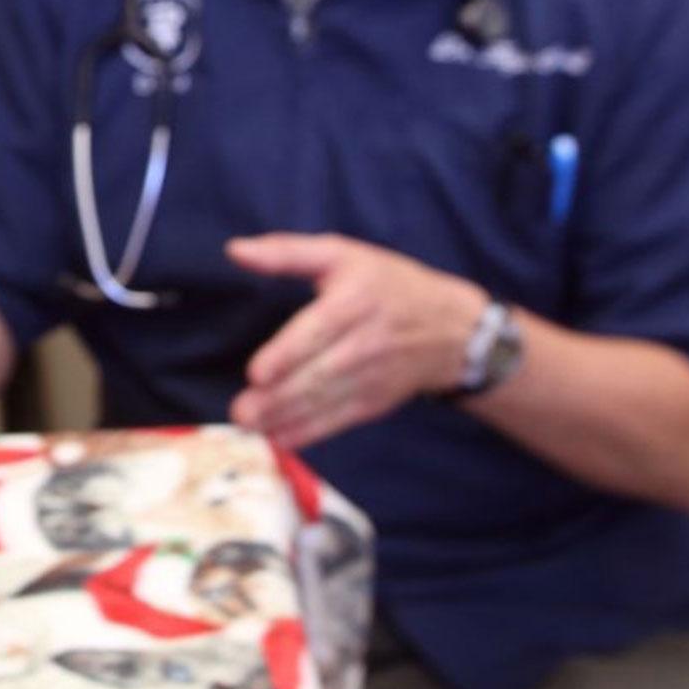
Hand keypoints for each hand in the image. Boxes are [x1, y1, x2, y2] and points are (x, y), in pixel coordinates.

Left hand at [226, 233, 486, 448]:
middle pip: (319, 373)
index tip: (257, 374)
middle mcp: (366, 342)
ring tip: (251, 428)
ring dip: (286, 418)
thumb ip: (286, 252)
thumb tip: (234, 250)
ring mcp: (374, 376)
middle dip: (279, 397)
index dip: (288, 354)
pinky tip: (280, 439)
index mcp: (355, 301)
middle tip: (241, 413)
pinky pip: (339, 419)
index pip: (318, 331)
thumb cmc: (388, 284)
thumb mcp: (342, 254)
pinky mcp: (376, 401)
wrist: (455, 329)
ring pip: (325, 401)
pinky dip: (310, 432)